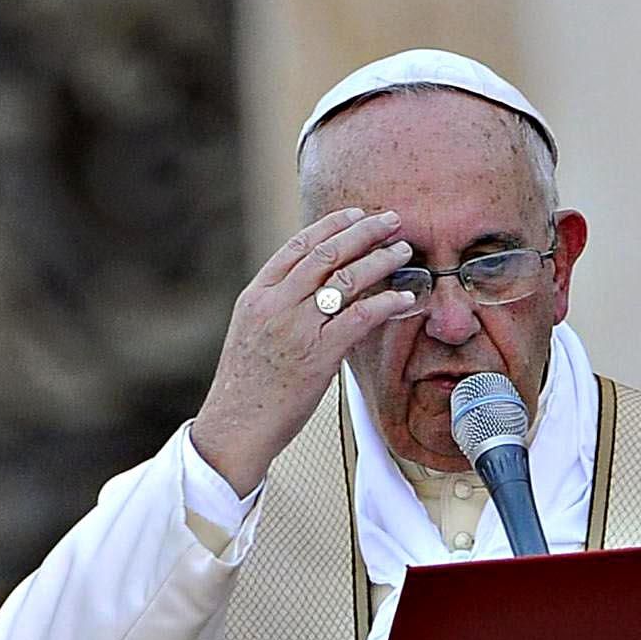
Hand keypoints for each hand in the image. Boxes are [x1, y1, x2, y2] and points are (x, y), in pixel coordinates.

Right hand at [190, 208, 419, 493]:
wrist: (236, 425)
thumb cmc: (248, 386)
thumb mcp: (253, 333)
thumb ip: (279, 306)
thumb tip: (315, 289)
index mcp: (257, 295)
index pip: (297, 246)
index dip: (331, 225)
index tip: (356, 214)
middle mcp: (275, 304)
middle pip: (326, 253)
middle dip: (363, 231)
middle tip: (391, 221)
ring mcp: (296, 328)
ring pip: (345, 279)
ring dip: (379, 260)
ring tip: (402, 252)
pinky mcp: (318, 355)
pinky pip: (360, 318)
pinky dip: (386, 302)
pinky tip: (404, 296)